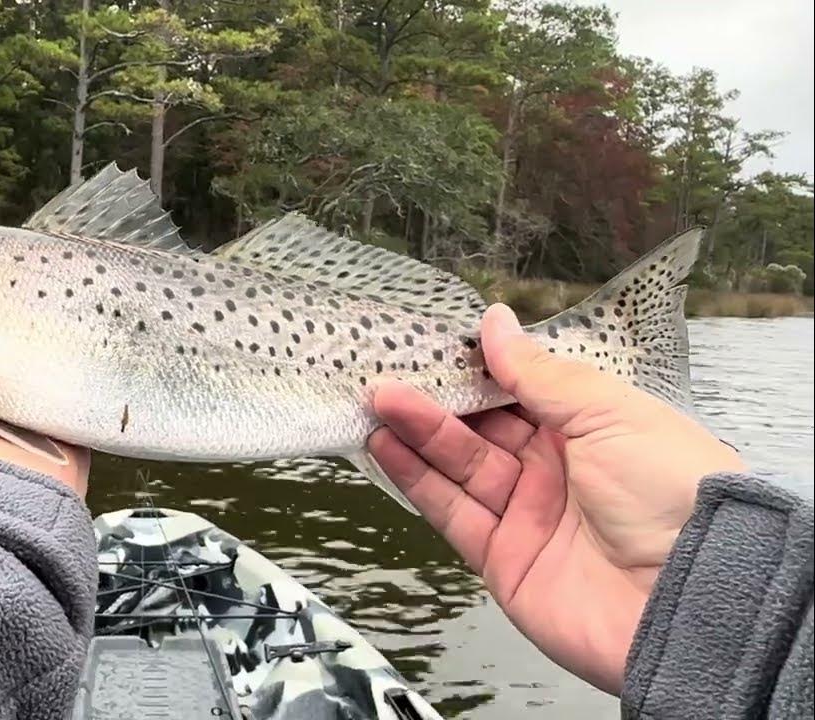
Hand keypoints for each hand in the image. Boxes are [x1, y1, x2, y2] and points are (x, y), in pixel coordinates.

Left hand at [0, 197, 88, 496]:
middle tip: (54, 250)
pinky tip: (117, 315)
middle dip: (28, 294)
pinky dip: (101, 359)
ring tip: (92, 272)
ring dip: (68, 322)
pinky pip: (90, 385)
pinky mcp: (67, 433)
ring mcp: (22, 413)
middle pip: (10, 325)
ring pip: (53, 351)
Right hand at [368, 303, 744, 693]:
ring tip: (377, 400)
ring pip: (460, 466)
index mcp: (590, 429)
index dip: (476, 369)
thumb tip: (495, 322)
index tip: (431, 345)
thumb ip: (539, 373)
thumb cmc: (667, 490)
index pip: (519, 392)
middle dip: (437, 399)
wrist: (690, 598)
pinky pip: (452, 512)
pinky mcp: (502, 560)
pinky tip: (385, 446)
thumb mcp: (609, 413)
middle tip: (387, 371)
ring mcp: (526, 516)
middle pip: (483, 428)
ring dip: (417, 433)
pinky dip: (416, 480)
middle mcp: (555, 470)